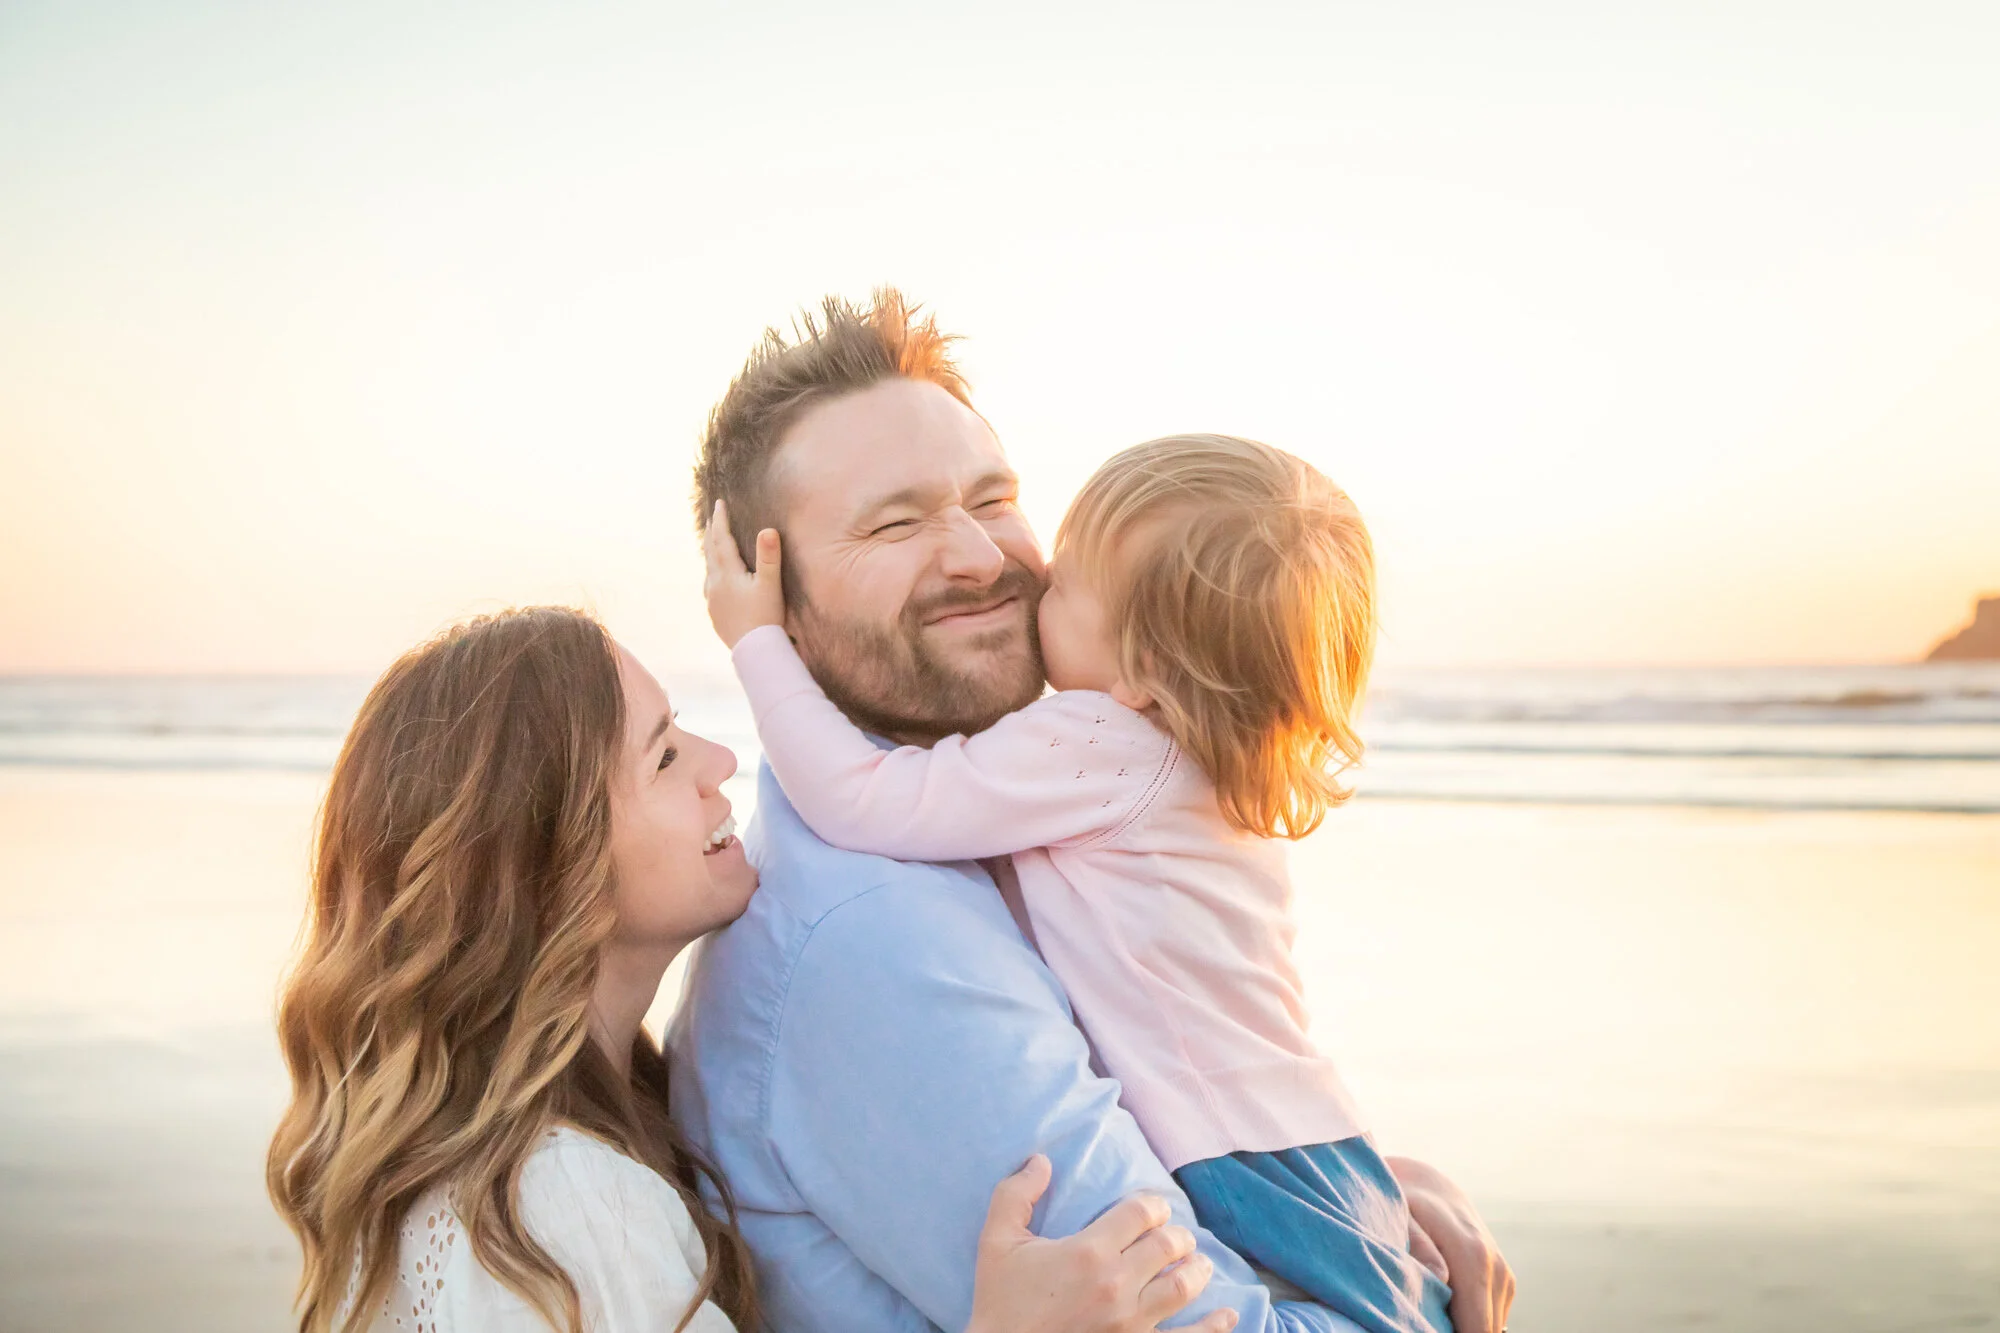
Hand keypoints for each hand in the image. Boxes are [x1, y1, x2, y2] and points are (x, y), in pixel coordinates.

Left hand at [703, 499, 784, 647]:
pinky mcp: (715, 614)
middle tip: (711, 517)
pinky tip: (714, 580)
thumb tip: (768, 529)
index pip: (721, 539)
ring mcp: (713, 600)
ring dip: (710, 552)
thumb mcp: (771, 585)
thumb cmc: (765, 617)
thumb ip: (769, 556)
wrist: (754, 651)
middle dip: (712, 532)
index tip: (719, 503)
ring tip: (711, 543)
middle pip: (710, 552)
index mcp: (728, 573)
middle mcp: (715, 584)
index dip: (720, 520)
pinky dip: (712, 574)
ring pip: (708, 569)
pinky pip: (710, 587)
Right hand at [967, 1155, 1237, 1332]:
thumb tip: (1041, 1160)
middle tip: (1174, 1236)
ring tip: (1196, 1264)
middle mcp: (1117, 1284)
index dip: (1153, 1204)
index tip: (1152, 1208)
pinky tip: (1229, 1316)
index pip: (1142, 1212)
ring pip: (1184, 1286)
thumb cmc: (1000, 1302)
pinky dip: (1214, 1327)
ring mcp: (1132, 1322)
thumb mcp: (996, 1242)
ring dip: (1196, 1269)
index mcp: (1088, 1252)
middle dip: (1176, 1234)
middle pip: (1169, 1245)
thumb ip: (1015, 1195)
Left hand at [1386, 1156, 1514, 1332]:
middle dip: (1455, 1332)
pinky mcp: (1504, 1281)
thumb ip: (1419, 1246)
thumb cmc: (1405, 1202)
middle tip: (1421, 1324)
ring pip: (1491, 1326)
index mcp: (1472, 1258)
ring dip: (1465, 1327)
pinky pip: (1492, 1317)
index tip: (1424, 1331)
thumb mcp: (1400, 1216)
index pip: (1476, 1327)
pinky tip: (1446, 1313)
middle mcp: (1496, 1269)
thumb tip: (1440, 1277)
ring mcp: (1503, 1276)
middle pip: (1486, 1331)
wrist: (1428, 1188)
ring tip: (1430, 1318)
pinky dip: (1471, 1321)